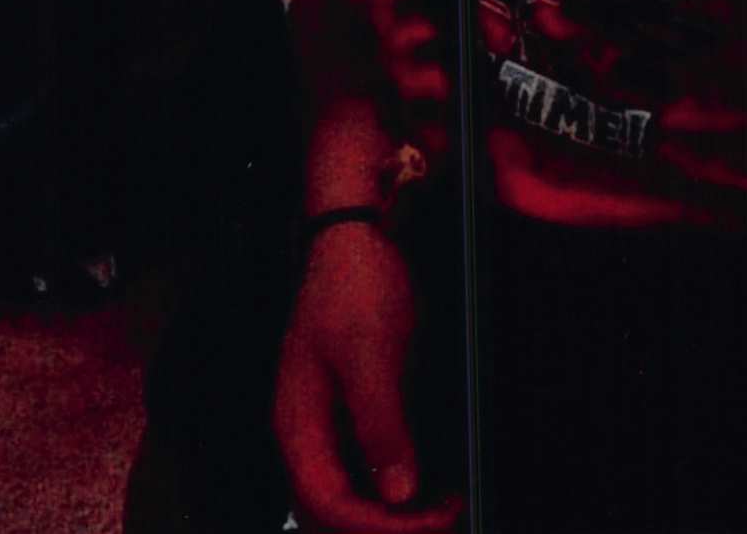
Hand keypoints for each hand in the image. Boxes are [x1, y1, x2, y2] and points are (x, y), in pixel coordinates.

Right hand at [275, 225, 461, 532]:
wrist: (357, 240)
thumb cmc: (354, 286)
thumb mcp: (371, 354)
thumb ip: (381, 424)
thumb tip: (397, 492)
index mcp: (298, 422)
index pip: (328, 503)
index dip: (379, 525)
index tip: (429, 519)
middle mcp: (307, 432)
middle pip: (338, 510)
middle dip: (391, 525)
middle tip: (447, 515)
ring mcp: (328, 425)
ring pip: (355, 495)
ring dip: (398, 512)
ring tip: (447, 506)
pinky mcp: (351, 415)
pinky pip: (369, 471)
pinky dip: (401, 486)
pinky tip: (434, 482)